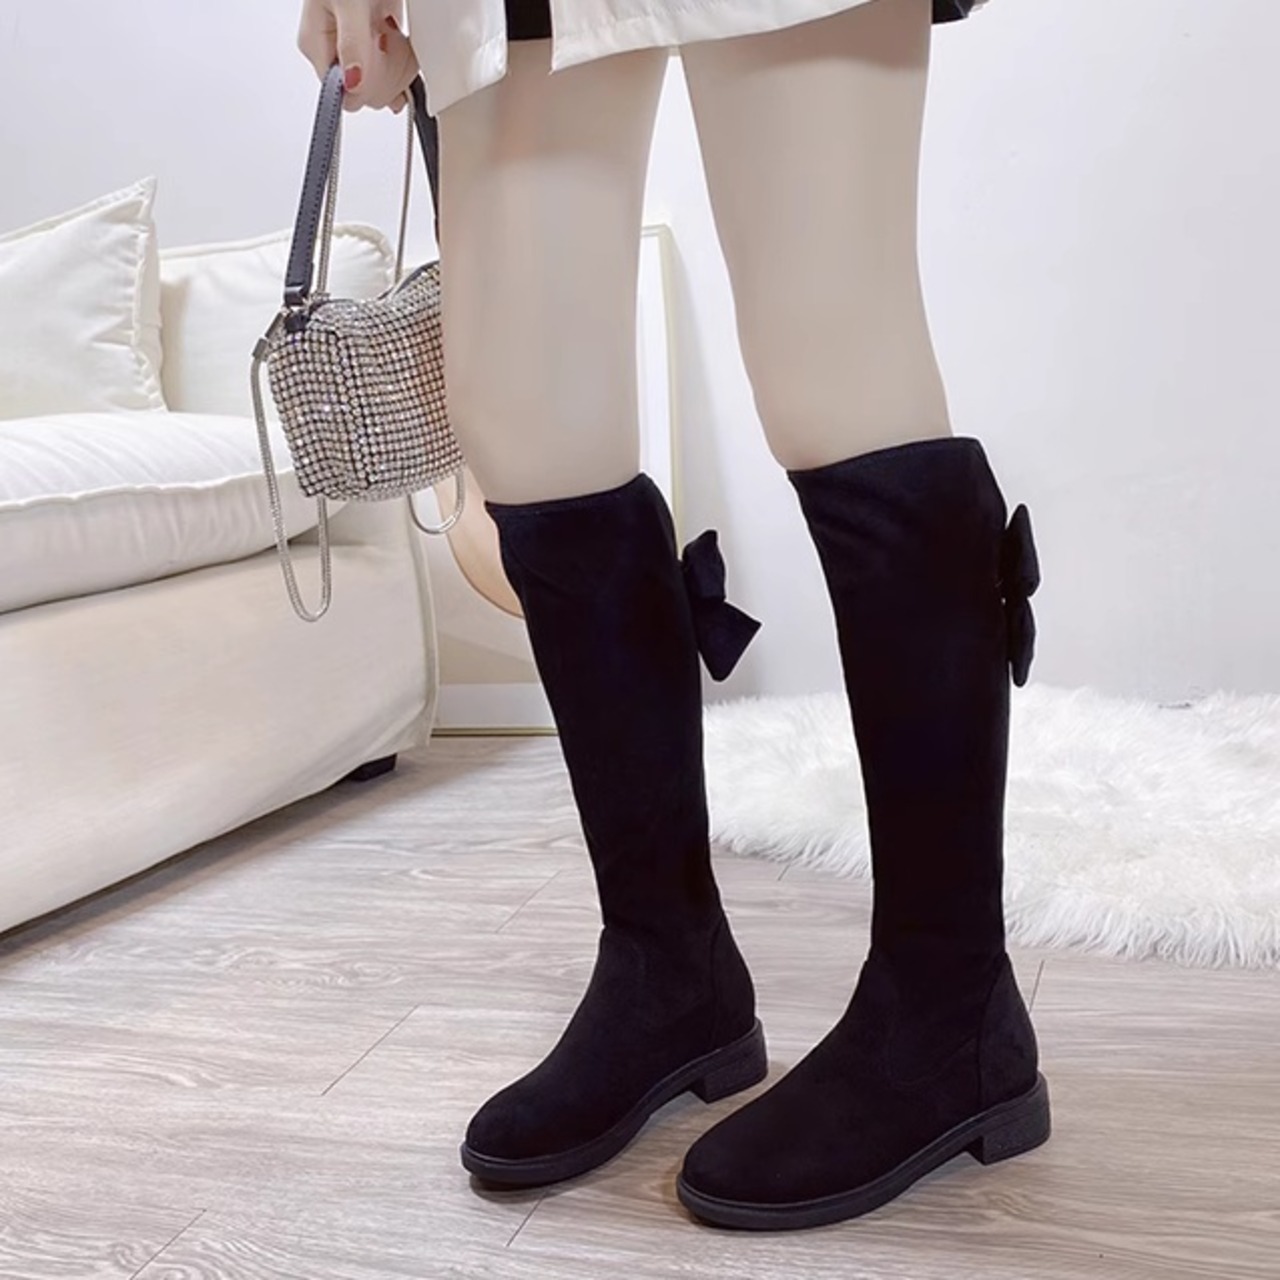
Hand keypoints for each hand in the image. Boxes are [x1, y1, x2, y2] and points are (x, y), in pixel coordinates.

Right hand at [297, 0, 418, 113]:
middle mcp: (334, 48)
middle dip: (388, 73)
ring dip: (399, 64)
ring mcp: (354, 43)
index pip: (344, 94)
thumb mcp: (347, 3)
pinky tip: (403, 39)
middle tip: (394, 43)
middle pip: (365, 89)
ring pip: (382, 79)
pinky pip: (392, 62)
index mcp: (316, 45)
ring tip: (398, 37)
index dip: (370, 88)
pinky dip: (403, 54)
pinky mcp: (374, 35)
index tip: (384, 65)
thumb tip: (352, 85)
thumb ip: (352, 44)